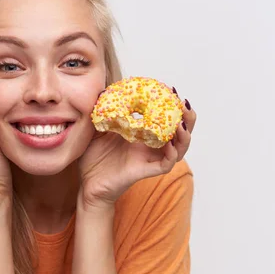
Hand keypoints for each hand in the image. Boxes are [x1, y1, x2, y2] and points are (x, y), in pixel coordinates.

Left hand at [78, 98, 196, 208]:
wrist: (87, 183)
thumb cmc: (93, 158)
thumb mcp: (98, 129)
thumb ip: (104, 113)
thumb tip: (104, 90)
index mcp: (141, 134)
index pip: (165, 119)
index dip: (172, 106)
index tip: (171, 91)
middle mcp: (149, 146)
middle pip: (179, 133)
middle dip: (187, 119)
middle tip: (185, 105)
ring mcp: (148, 159)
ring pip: (178, 149)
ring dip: (184, 137)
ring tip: (182, 124)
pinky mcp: (144, 171)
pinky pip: (165, 165)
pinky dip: (172, 156)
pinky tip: (171, 146)